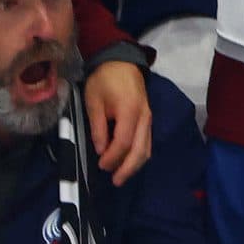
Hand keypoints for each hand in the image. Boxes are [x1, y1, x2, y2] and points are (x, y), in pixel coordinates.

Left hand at [83, 60, 151, 186]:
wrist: (121, 62)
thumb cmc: (104, 80)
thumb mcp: (94, 101)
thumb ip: (98, 127)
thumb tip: (101, 150)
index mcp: (130, 111)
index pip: (124, 142)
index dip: (113, 157)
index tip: (101, 166)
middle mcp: (144, 118)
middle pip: (141, 150)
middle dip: (128, 168)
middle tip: (116, 181)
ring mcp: (148, 119)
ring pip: (147, 149)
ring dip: (134, 165)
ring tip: (121, 176)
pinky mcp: (148, 120)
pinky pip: (146, 143)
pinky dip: (138, 156)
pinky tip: (128, 162)